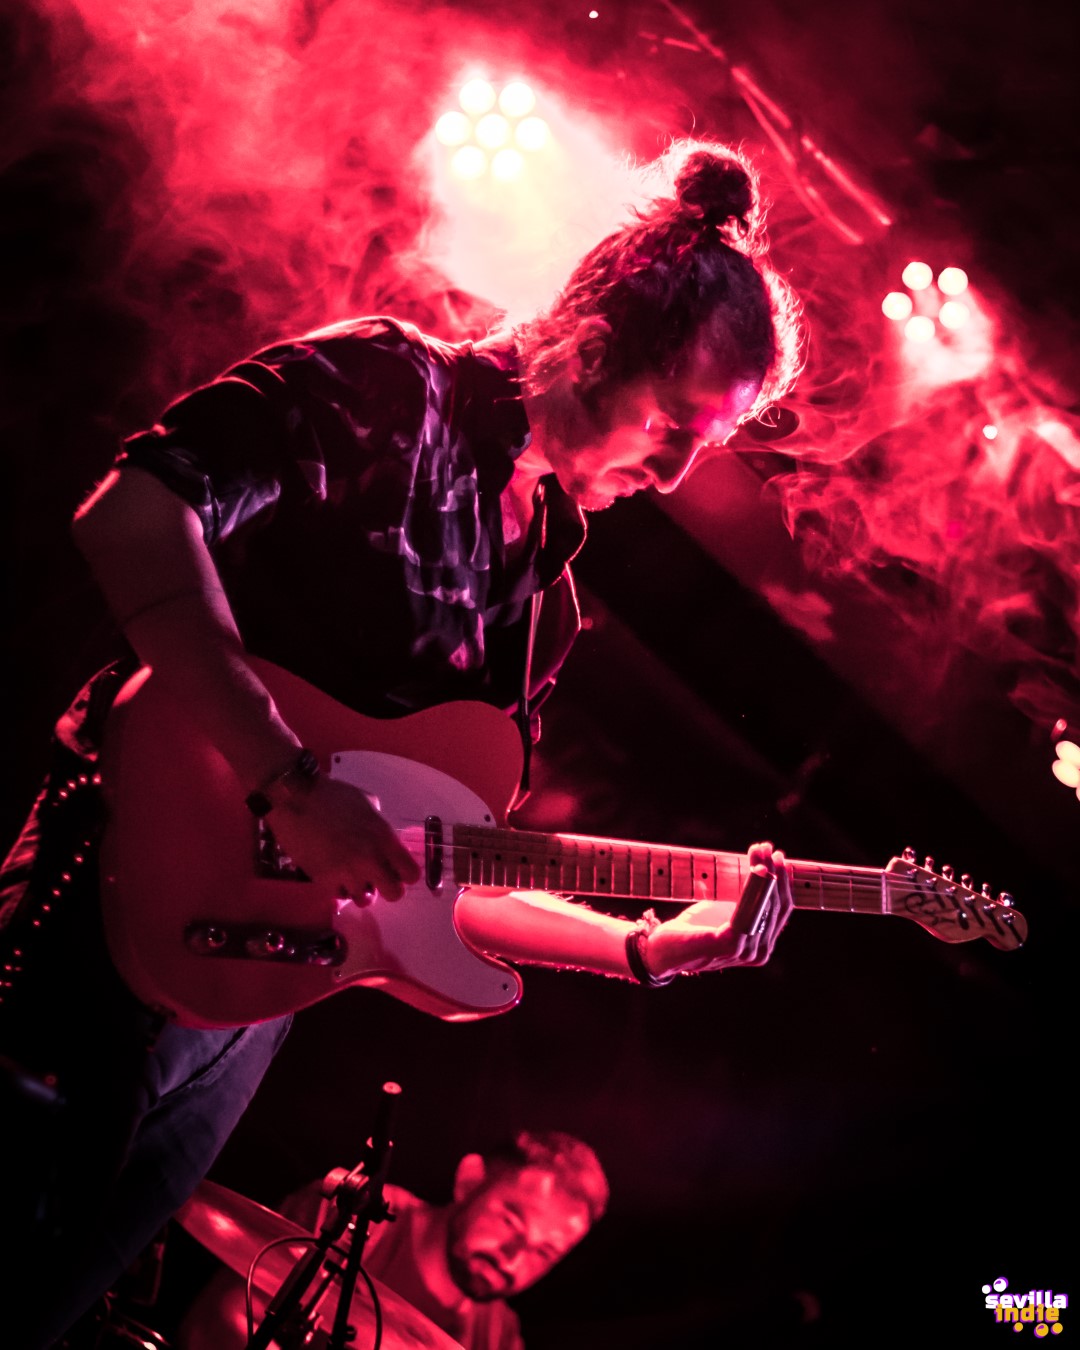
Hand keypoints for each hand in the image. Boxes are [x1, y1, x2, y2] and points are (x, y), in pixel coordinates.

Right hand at [266, 775, 420, 901]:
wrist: (296, 799)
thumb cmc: (332, 795)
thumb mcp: (366, 802)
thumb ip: (379, 823)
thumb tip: (381, 837)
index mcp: (384, 838)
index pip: (411, 874)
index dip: (404, 873)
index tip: (396, 869)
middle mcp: (371, 860)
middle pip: (395, 894)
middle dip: (386, 887)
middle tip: (375, 877)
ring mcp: (348, 873)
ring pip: (365, 899)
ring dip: (360, 889)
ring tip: (351, 876)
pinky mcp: (325, 881)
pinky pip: (340, 895)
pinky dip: (338, 888)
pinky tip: (333, 874)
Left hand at [642, 841, 792, 978]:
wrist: (662, 950)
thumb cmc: (693, 929)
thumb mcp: (723, 911)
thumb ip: (745, 900)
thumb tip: (759, 867)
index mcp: (761, 945)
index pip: (781, 909)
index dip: (782, 881)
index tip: (775, 855)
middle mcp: (758, 952)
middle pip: (776, 906)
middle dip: (774, 872)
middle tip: (767, 847)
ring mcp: (745, 950)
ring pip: (765, 905)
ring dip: (765, 873)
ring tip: (760, 851)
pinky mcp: (728, 944)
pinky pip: (748, 910)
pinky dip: (755, 888)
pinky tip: (755, 870)